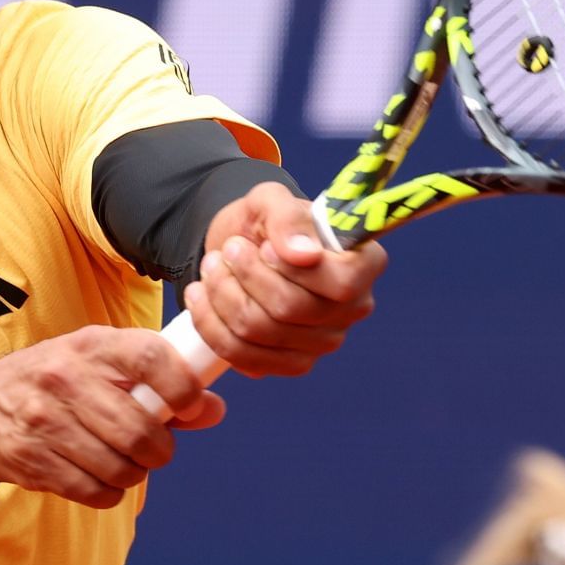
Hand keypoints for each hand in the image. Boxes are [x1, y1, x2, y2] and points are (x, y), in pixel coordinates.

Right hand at [0, 326, 226, 508]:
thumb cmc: (50, 381)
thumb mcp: (97, 364)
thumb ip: (155, 383)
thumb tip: (213, 410)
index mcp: (90, 345)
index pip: (150, 357)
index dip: (183, 385)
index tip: (193, 405)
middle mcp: (65, 377)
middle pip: (139, 428)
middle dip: (159, 450)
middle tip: (155, 449)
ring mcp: (44, 420)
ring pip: (119, 467)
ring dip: (132, 473)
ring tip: (122, 461)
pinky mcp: (30, 459)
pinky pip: (93, 492)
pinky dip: (107, 492)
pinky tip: (97, 477)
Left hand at [185, 181, 385, 376]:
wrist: (242, 246)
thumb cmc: (267, 222)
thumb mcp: (271, 201)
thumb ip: (287, 218)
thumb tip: (303, 254)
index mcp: (364, 265)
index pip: (342, 283)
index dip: (294, 269)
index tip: (265, 247)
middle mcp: (351, 310)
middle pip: (292, 309)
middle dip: (246, 275)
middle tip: (229, 248)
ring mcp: (320, 343)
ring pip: (260, 333)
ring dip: (222, 295)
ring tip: (212, 266)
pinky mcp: (285, 363)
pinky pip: (242, 356)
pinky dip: (211, 324)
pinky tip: (200, 295)